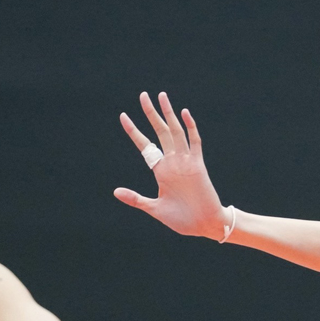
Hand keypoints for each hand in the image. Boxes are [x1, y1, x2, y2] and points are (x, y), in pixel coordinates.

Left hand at [116, 91, 228, 239]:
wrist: (204, 225)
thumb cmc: (181, 219)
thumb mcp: (154, 208)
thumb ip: (136, 199)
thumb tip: (115, 191)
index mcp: (161, 171)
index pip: (145, 145)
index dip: (134, 131)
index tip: (123, 116)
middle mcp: (172, 162)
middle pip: (160, 131)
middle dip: (151, 113)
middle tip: (143, 95)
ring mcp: (185, 162)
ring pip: (175, 132)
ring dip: (169, 114)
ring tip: (162, 96)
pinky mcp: (198, 165)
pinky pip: (194, 142)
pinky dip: (190, 127)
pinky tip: (184, 113)